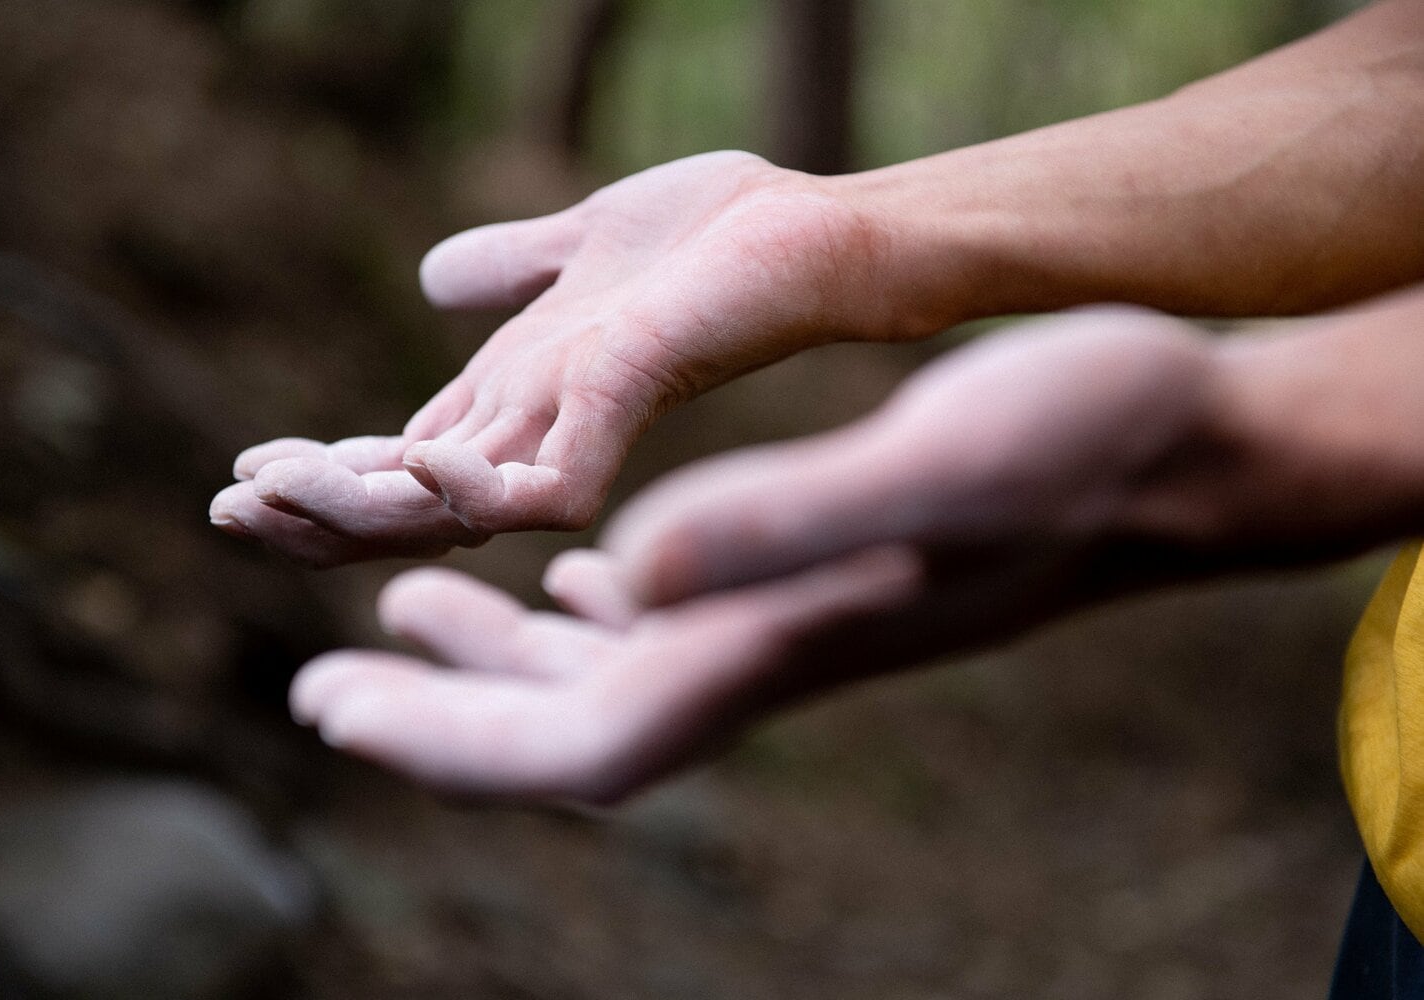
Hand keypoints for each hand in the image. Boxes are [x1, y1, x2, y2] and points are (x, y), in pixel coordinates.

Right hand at [212, 151, 881, 565]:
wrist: (818, 227)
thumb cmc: (718, 237)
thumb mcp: (580, 244)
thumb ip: (510, 269)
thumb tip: (434, 280)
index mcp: (522, 404)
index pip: (401, 469)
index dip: (323, 482)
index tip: (239, 476)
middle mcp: (544, 435)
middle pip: (410, 507)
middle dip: (315, 514)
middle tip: (226, 507)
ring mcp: (586, 432)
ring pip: (453, 511)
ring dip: (359, 508)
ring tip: (273, 489)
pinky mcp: (633, 407)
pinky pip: (545, 488)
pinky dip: (474, 487)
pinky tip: (415, 458)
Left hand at [290, 309, 1224, 801]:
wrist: (1172, 451)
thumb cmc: (1078, 449)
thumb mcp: (932, 469)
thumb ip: (782, 523)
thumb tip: (624, 572)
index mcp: (773, 644)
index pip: (578, 741)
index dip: (449, 740)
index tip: (333, 710)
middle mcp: (767, 651)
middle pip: (571, 725)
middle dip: (443, 718)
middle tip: (324, 691)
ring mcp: (790, 621)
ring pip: (610, 669)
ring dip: (498, 658)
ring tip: (404, 617)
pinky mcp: (813, 576)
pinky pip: (673, 612)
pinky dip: (595, 605)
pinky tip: (573, 574)